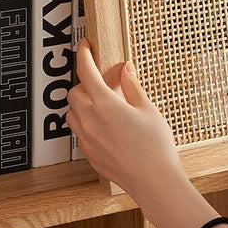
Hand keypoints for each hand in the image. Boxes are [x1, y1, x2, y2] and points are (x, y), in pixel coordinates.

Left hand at [66, 39, 184, 202]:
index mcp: (106, 105)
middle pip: (75, 93)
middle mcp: (91, 121)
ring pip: (72, 113)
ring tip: (104, 107)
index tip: (85, 46)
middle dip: (86, 84)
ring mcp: (87, 139)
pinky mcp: (89, 154)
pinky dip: (86, 123)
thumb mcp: (149, 110)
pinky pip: (79, 132)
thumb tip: (125, 70)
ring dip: (82, 105)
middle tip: (104, 84)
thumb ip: (132, 87)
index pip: (87, 72)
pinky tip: (106, 128)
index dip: (84, 55)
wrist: (154, 181)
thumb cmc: (155, 147)